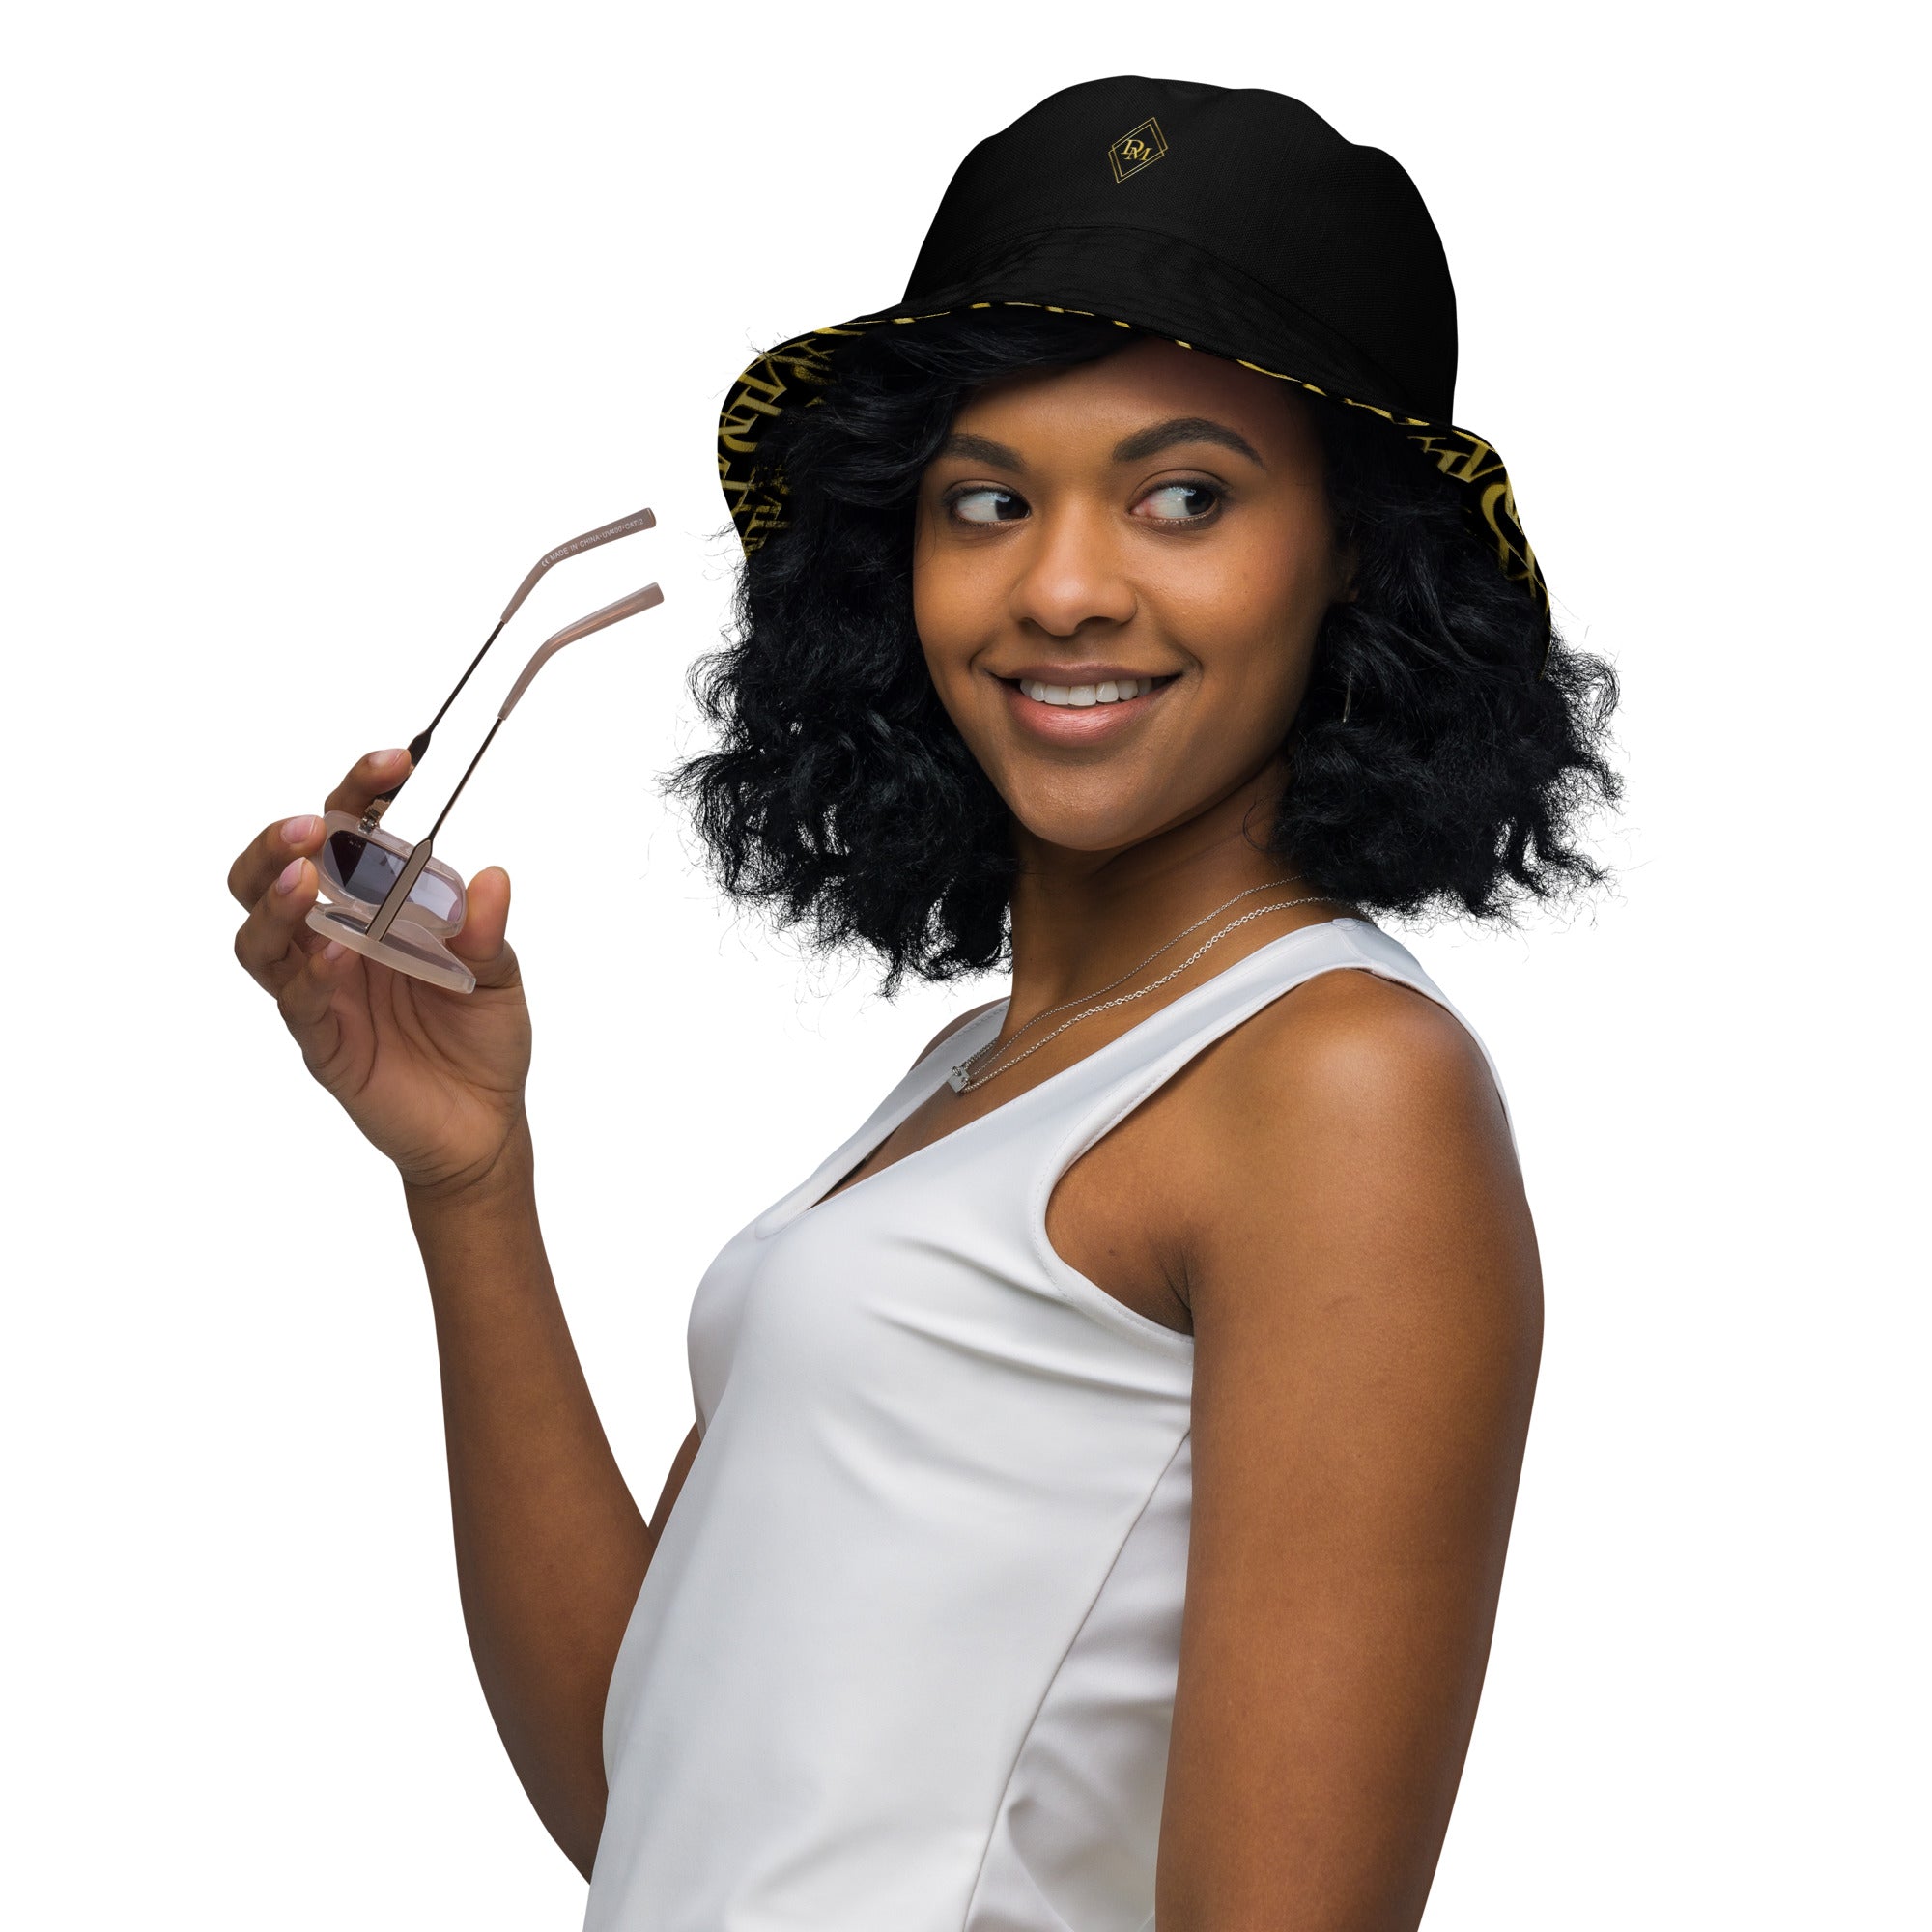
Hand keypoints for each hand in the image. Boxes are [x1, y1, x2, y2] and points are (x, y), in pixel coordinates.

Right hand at [229, 749, 534, 1198]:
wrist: (484, 1124)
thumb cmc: (482, 1040)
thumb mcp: (500, 976)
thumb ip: (487, 932)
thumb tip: (490, 878)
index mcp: (373, 909)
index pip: (345, 837)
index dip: (358, 794)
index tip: (395, 761)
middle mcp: (334, 941)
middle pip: (268, 877)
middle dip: (277, 843)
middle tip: (309, 825)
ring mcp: (320, 992)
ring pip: (261, 940)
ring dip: (276, 904)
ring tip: (303, 879)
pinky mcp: (323, 1043)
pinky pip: (298, 1003)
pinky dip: (312, 973)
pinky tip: (337, 953)